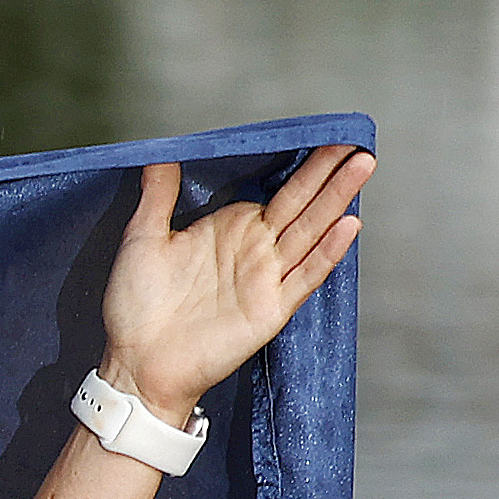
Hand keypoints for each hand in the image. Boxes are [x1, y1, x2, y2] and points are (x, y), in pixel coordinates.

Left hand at [98, 144, 369, 426]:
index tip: (324, 135)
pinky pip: (304, 277)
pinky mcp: (270, 309)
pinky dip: (327, 252)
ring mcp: (265, 278)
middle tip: (356, 140)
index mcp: (230, 229)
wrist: (136, 363)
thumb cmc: (135, 307)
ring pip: (311, 230)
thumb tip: (161, 155)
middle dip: (328, 172)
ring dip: (337, 198)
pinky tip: (348, 225)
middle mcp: (254, 249)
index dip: (301, 166)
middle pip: (301, 203)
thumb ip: (157, 199)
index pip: (276, 190)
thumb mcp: (142, 241)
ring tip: (363, 165)